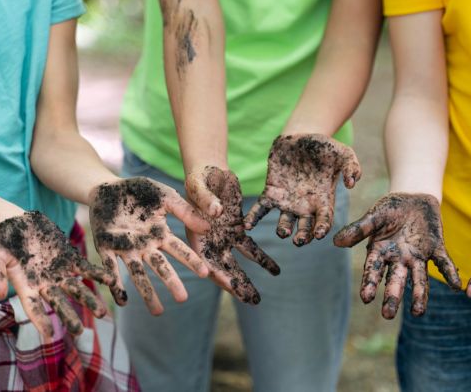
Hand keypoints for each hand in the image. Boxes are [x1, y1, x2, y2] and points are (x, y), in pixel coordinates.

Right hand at [0, 211, 112, 336]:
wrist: (14, 222)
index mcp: (25, 286)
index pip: (33, 307)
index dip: (40, 320)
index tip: (48, 335)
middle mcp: (45, 283)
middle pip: (58, 302)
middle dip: (69, 316)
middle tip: (79, 332)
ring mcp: (58, 271)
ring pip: (76, 288)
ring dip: (89, 300)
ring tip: (102, 313)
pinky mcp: (68, 257)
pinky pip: (85, 268)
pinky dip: (97, 274)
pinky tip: (110, 280)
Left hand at [89, 177, 209, 314]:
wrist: (107, 187)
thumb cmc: (139, 191)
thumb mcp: (164, 196)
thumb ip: (184, 210)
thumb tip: (207, 227)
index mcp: (160, 234)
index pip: (179, 250)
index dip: (192, 261)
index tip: (206, 273)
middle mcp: (145, 246)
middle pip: (161, 267)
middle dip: (171, 282)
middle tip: (183, 299)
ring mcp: (125, 249)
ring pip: (138, 274)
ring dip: (148, 293)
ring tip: (158, 312)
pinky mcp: (105, 249)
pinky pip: (110, 269)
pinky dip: (116, 284)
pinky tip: (122, 300)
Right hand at [186, 166, 279, 303]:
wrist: (211, 169)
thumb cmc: (200, 176)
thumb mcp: (199, 185)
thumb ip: (206, 199)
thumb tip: (216, 212)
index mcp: (195, 234)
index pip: (205, 259)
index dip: (217, 273)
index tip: (231, 285)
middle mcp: (209, 241)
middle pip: (223, 268)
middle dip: (236, 285)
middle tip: (251, 300)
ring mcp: (224, 238)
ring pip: (237, 263)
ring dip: (247, 280)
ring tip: (258, 299)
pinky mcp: (237, 230)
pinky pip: (250, 248)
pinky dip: (262, 259)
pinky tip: (275, 270)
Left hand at [244, 134, 361, 245]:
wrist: (301, 136)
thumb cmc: (325, 147)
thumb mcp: (343, 153)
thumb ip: (352, 167)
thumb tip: (352, 183)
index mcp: (324, 199)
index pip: (324, 219)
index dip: (322, 227)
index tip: (319, 234)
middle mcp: (305, 205)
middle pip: (304, 227)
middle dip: (302, 236)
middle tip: (299, 241)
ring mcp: (287, 201)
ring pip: (284, 222)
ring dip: (283, 230)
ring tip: (282, 232)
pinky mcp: (271, 192)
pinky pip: (261, 208)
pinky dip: (254, 218)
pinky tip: (247, 225)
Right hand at [334, 193, 460, 318]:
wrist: (413, 197)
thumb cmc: (389, 208)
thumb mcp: (373, 216)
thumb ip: (359, 229)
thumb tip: (336, 242)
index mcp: (380, 252)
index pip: (374, 270)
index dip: (369, 283)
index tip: (365, 298)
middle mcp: (398, 259)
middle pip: (395, 280)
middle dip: (392, 296)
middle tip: (387, 314)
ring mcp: (418, 256)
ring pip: (419, 279)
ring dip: (419, 295)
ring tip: (418, 313)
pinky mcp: (436, 249)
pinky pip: (444, 263)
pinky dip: (450, 273)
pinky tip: (457, 286)